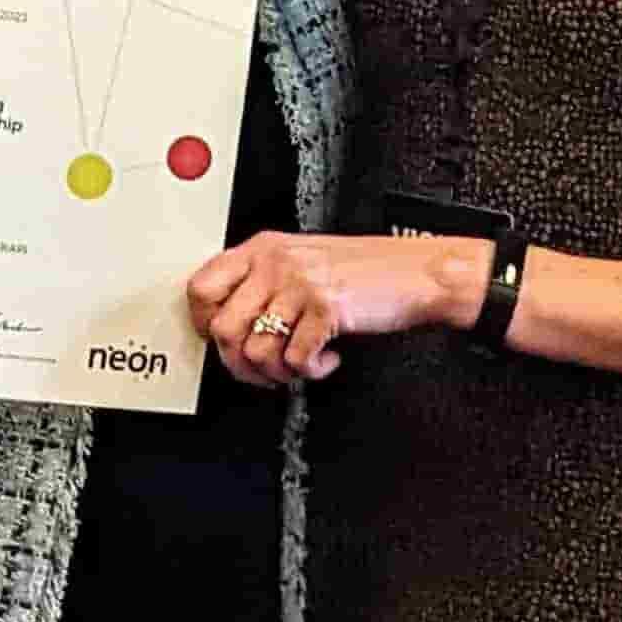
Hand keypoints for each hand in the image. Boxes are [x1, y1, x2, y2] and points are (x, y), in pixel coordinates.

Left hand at [185, 230, 481, 387]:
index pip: (201, 286)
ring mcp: (300, 285)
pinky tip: (326, 361)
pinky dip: (310, 372)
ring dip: (276, 372)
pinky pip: (296, 359)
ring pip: (255, 350)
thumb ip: (264, 282)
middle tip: (265, 368)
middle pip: (223, 328)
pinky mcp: (326, 309)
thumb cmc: (367, 269)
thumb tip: (227, 324)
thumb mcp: (303, 261)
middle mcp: (276, 264)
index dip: (202, 322)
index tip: (218, 340)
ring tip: (297, 366)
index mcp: (263, 249)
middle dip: (241, 362)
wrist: (419, 271)